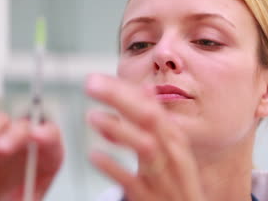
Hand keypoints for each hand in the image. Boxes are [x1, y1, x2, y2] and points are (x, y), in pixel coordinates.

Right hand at [0, 112, 63, 200]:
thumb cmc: (17, 199)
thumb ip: (25, 199)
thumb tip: (17, 198)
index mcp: (48, 154)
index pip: (52, 135)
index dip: (46, 134)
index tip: (36, 136)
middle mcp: (28, 139)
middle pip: (25, 127)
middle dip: (14, 136)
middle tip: (2, 149)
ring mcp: (6, 133)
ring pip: (2, 121)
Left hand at [86, 74, 205, 200]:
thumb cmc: (176, 180)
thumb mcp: (171, 148)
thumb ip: (156, 119)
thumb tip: (146, 88)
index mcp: (175, 138)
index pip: (150, 106)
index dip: (124, 90)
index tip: (98, 78)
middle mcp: (173, 154)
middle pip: (150, 119)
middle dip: (121, 98)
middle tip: (91, 84)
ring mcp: (163, 177)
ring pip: (146, 148)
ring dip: (119, 129)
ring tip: (92, 116)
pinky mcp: (150, 199)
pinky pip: (132, 182)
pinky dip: (113, 167)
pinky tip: (94, 156)